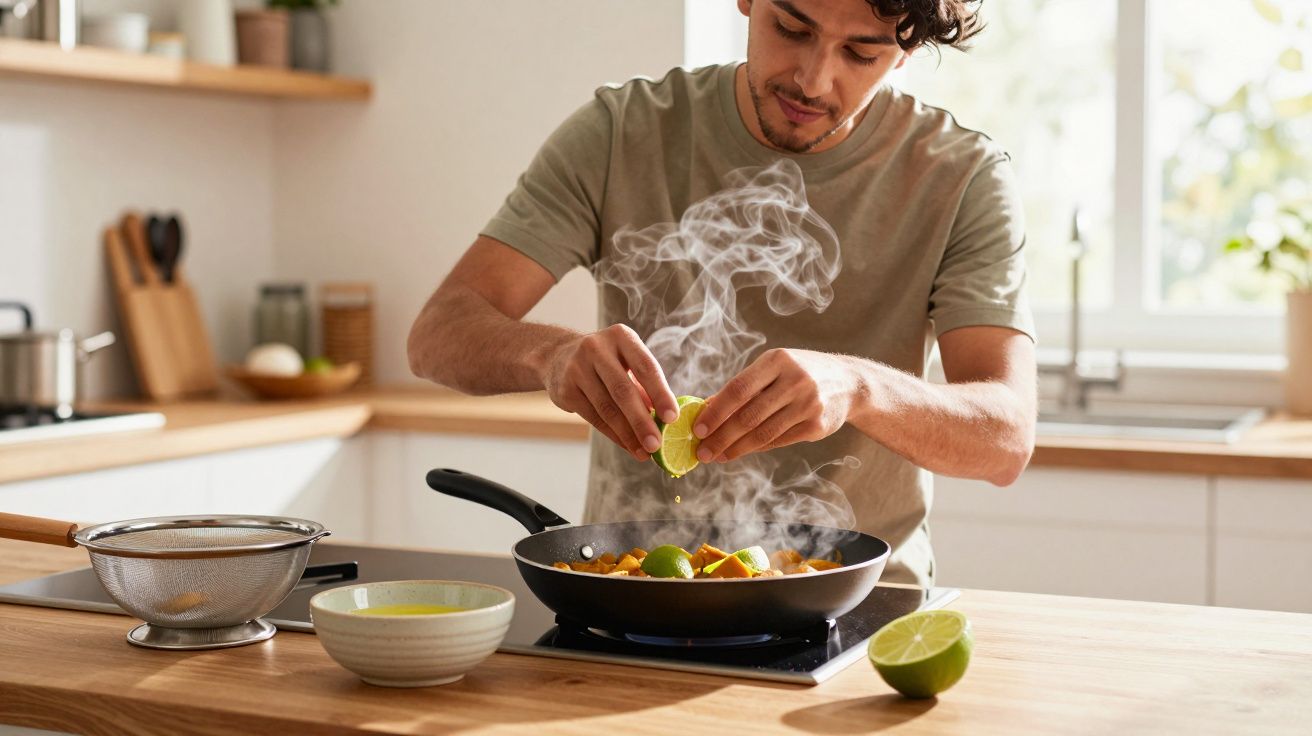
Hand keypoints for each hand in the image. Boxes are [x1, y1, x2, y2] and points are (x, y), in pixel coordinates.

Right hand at [542, 324, 679, 460]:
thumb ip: (644, 385)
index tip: (672, 418)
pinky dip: (613, 434)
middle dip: (642, 421)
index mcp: (620, 336)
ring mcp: (577, 369)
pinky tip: (627, 445)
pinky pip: (594, 417)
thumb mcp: (626, 361)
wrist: (557, 355)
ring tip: (644, 452)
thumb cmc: (605, 361)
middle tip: (656, 444)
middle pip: (623, 390)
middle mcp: (596, 348)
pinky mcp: (565, 389)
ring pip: (607, 408)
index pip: (645, 367)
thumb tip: (664, 419)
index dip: (660, 394)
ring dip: (628, 434)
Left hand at [693, 349, 857, 462]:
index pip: (738, 389)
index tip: (697, 428)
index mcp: (778, 361)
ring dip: (736, 448)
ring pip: (763, 433)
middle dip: (721, 437)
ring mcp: (808, 404)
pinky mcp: (816, 425)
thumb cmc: (797, 374)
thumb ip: (742, 387)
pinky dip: (756, 448)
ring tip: (717, 456)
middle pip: (749, 416)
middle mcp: (794, 381)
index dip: (716, 411)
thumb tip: (706, 408)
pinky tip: (740, 451)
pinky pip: (778, 441)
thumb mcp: (772, 369)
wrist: (848, 382)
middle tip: (703, 451)